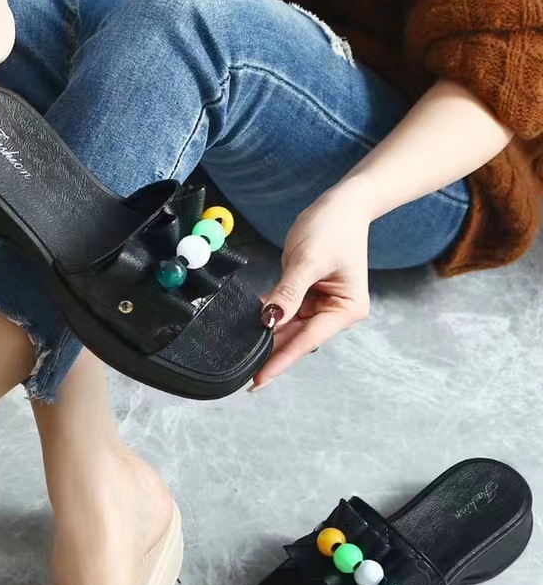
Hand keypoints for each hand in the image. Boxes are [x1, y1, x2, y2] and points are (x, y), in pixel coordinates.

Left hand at [251, 186, 372, 388]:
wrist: (341, 204)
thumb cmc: (334, 228)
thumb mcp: (308, 261)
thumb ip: (288, 293)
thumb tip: (270, 320)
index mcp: (346, 310)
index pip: (306, 341)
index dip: (280, 361)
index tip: (258, 380)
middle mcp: (336, 312)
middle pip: (296, 339)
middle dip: (270, 351)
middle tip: (240, 372)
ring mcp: (321, 305)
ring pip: (287, 328)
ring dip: (267, 335)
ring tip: (239, 352)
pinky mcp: (306, 295)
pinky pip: (283, 311)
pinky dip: (267, 316)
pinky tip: (247, 324)